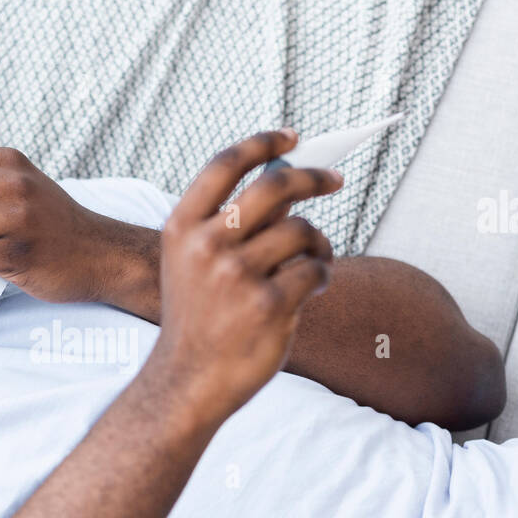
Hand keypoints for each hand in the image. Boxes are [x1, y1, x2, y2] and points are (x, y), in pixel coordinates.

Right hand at [143, 129, 341, 425]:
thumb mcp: (190, 263)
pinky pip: (316, 271)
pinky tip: (314, 289)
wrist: (186, 382)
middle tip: (334, 180)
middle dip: (313, 177)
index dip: (263, 143)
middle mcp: (207, 246)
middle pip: (275, 186)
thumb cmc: (197, 318)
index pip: (226, 164)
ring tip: (318, 259)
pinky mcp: (270, 305)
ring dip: (319, 243)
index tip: (293, 136)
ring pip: (302, 231)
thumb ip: (227, 225)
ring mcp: (238, 275)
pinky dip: (322, 277)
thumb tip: (287, 182)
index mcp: (182, 228)